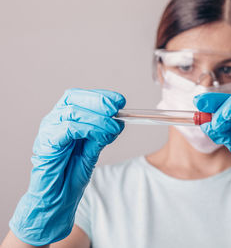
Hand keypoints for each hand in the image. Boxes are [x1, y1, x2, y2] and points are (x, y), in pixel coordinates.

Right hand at [9, 88, 124, 244]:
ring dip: (98, 119)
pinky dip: (88, 129)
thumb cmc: (72, 173)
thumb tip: (118, 121)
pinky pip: (67, 129)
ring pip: (72, 112)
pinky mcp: (46, 144)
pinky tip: (101, 136)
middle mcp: (53, 121)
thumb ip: (101, 134)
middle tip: (117, 110)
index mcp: (63, 119)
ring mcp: (47, 131)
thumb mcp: (92, 149)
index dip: (100, 96)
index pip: (79, 97)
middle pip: (74, 99)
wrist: (57, 198)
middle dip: (99, 102)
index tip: (120, 100)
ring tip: (114, 129)